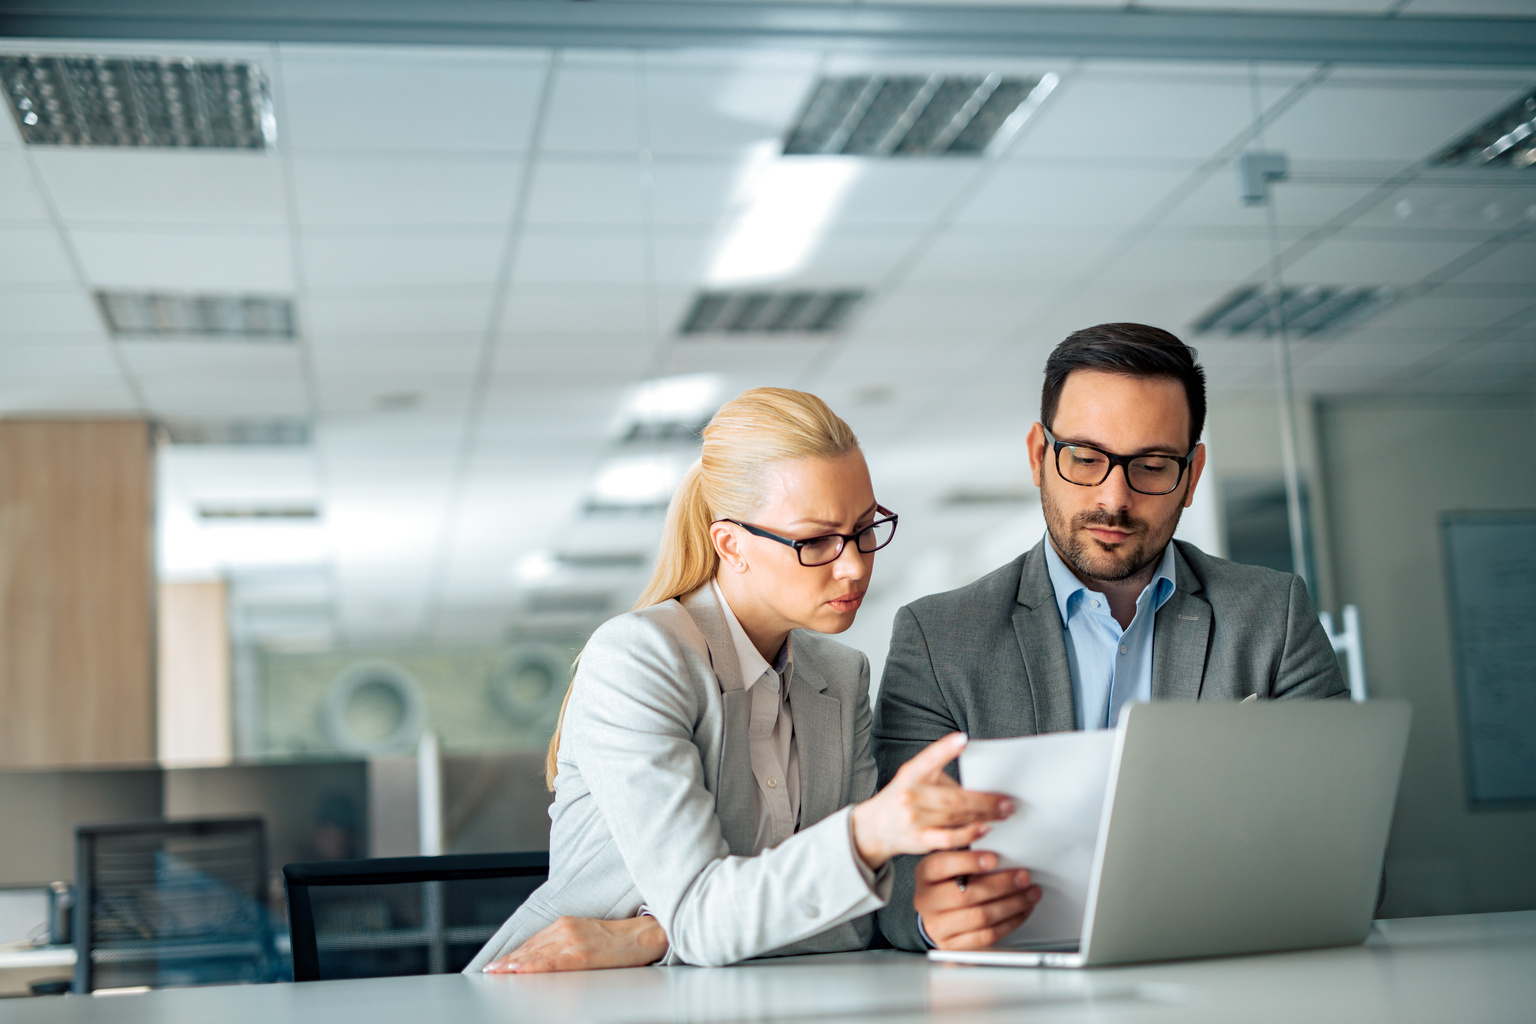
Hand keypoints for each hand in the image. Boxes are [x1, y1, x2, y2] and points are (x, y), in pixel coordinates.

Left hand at [483, 915, 668, 973]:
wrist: (645, 936)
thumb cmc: (620, 939)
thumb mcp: (587, 935)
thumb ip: (565, 943)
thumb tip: (545, 957)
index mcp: (566, 924)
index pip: (533, 942)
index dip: (514, 954)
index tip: (498, 963)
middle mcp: (566, 929)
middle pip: (530, 948)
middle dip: (510, 961)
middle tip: (491, 971)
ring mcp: (572, 941)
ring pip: (536, 955)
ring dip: (514, 964)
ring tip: (497, 972)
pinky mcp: (581, 955)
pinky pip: (551, 963)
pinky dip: (531, 967)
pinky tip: (519, 970)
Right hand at [850, 732, 1013, 869]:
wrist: (874, 828)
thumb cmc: (903, 798)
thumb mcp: (914, 780)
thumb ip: (941, 781)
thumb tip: (981, 788)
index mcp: (911, 774)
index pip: (928, 759)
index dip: (944, 749)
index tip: (962, 739)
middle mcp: (910, 795)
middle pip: (953, 798)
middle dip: (984, 800)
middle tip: (1007, 801)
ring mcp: (914, 819)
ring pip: (955, 817)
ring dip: (984, 815)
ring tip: (1003, 812)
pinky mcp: (919, 840)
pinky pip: (949, 839)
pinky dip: (969, 834)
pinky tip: (984, 829)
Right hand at [914, 850, 1040, 949]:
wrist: (935, 917)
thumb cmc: (948, 885)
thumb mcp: (950, 866)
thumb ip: (969, 857)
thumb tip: (1000, 851)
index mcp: (926, 875)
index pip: (943, 866)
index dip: (969, 862)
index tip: (994, 859)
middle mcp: (927, 901)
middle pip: (966, 894)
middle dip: (1001, 885)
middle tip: (1024, 877)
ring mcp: (939, 926)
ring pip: (980, 917)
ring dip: (1012, 905)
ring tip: (1030, 894)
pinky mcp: (954, 946)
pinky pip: (987, 935)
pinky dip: (1010, 922)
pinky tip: (1021, 911)